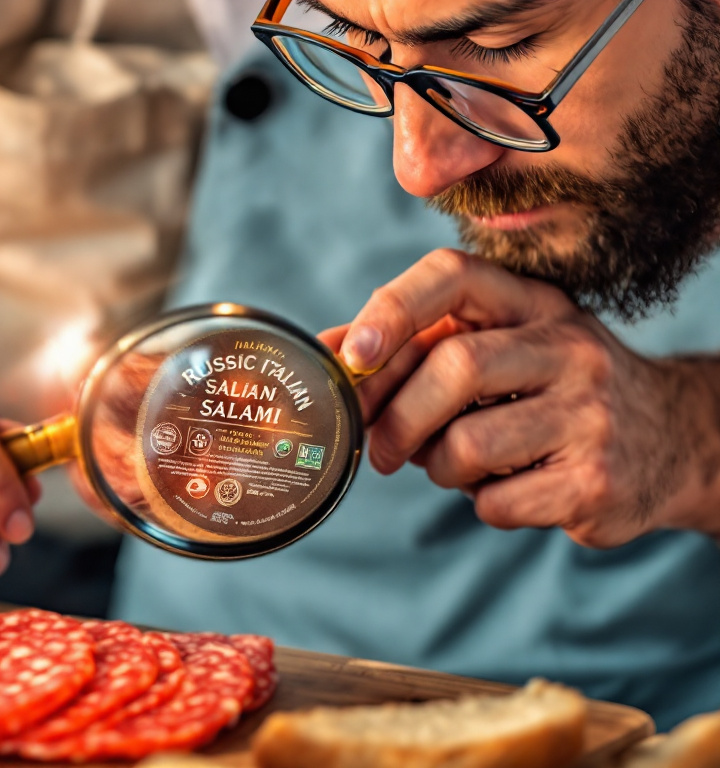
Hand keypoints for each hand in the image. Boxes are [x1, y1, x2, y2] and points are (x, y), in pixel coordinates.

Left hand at [329, 249, 696, 548]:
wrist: (671, 442)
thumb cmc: (552, 391)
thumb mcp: (500, 348)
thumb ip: (416, 346)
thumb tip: (328, 351)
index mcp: (533, 304)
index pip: (453, 276)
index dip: (392, 309)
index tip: (351, 354)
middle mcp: (569, 346)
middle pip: (454, 367)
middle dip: (397, 417)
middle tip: (378, 450)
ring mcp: (590, 414)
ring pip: (467, 444)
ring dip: (438, 467)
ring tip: (455, 465)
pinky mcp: (596, 482)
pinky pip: (495, 503)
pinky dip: (479, 503)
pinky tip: (508, 488)